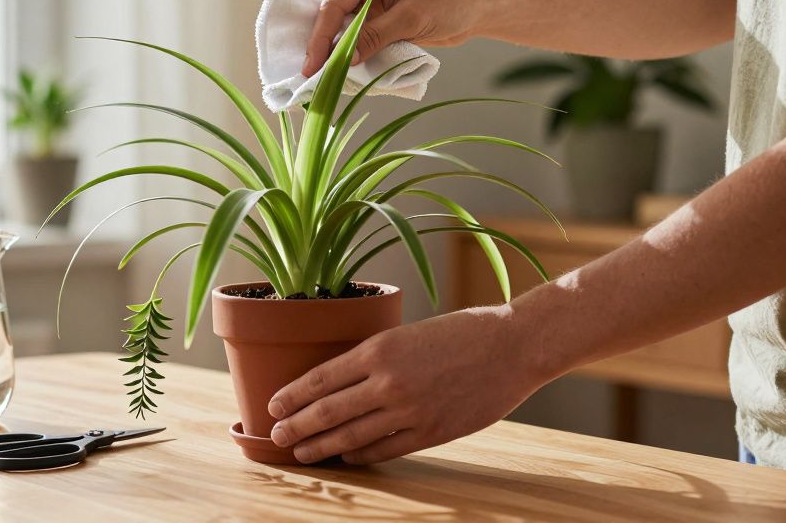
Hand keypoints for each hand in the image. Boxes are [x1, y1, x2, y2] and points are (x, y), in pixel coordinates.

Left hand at [266, 307, 549, 463]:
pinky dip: (361, 453)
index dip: (292, 395)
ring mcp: (409, 411)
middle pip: (327, 411)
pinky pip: (385, 448)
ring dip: (322, 445)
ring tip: (302, 452)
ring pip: (351, 435)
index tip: (273, 404)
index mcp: (378, 349)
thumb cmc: (462, 331)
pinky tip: (347, 455)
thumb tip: (341, 381)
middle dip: (296, 425)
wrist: (513, 346)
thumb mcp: (408, 333)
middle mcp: (388, 382)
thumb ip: (376, 358)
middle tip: (276, 435)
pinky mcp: (431, 432)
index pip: (320, 378)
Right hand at [302, 0, 489, 75]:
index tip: (311, 65)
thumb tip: (343, 61)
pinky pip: (350, 33)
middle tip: (306, 74)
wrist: (474, 6)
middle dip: (318, 43)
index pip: (333, 3)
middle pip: (327, 12)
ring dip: (330, 49)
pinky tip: (336, 69)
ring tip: (317, 75)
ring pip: (335, 25)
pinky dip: (345, 50)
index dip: (320, 37)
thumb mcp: (411, 19)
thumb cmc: (450, 2)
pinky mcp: (372, 14)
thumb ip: (375, 37)